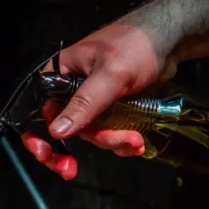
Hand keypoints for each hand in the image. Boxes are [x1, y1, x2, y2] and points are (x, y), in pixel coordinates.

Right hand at [23, 17, 177, 178]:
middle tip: (71, 169)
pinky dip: (121, 141)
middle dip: (80, 146)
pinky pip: (107, 132)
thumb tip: (56, 131)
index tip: (45, 155)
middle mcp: (69, 91)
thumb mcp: (109, 75)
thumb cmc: (137, 44)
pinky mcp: (109, 109)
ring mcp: (90, 101)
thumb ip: (83, 104)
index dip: (37, 136)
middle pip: (64, 129)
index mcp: (58, 76)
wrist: (171, 40)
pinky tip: (136, 143)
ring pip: (90, 134)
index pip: (38, 110)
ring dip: (111, 142)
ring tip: (134, 141)